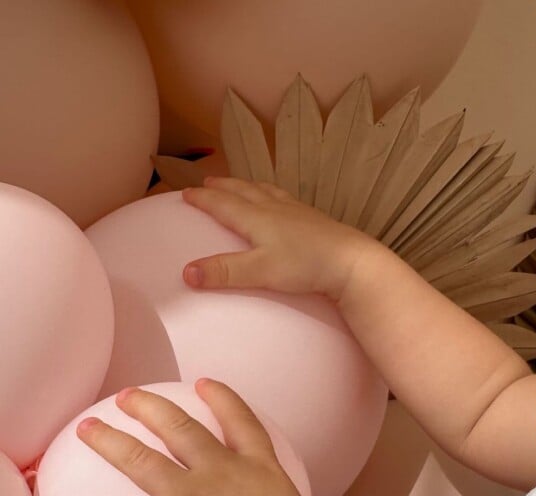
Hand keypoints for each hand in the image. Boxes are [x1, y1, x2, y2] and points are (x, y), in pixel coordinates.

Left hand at [58, 379, 333, 495]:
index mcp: (261, 472)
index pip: (240, 423)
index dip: (221, 398)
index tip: (203, 383)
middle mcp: (221, 474)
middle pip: (180, 428)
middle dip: (150, 407)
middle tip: (128, 395)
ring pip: (140, 460)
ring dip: (110, 441)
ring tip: (87, 428)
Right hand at [181, 177, 374, 302]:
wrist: (350, 261)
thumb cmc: (304, 266)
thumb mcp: (259, 272)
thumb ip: (224, 272)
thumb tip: (186, 273)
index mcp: (257, 218)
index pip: (223, 204)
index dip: (203, 198)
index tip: (185, 192)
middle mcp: (274, 209)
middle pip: (243, 191)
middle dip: (222, 186)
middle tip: (207, 181)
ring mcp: (295, 212)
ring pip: (264, 191)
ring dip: (247, 186)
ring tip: (238, 184)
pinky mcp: (312, 219)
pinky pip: (284, 199)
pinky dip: (271, 194)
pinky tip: (277, 200)